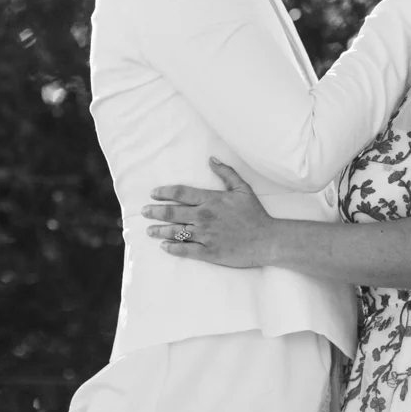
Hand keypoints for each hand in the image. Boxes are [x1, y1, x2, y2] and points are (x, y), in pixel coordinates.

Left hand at [142, 158, 274, 268]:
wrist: (267, 240)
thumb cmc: (255, 214)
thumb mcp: (242, 189)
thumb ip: (226, 173)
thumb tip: (212, 159)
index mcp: (210, 200)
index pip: (180, 193)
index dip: (164, 192)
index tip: (153, 194)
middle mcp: (204, 216)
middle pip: (172, 212)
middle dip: (155, 211)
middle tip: (144, 211)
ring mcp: (205, 235)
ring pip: (175, 231)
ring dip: (159, 230)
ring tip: (149, 230)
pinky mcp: (208, 252)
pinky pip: (184, 250)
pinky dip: (172, 248)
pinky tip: (163, 247)